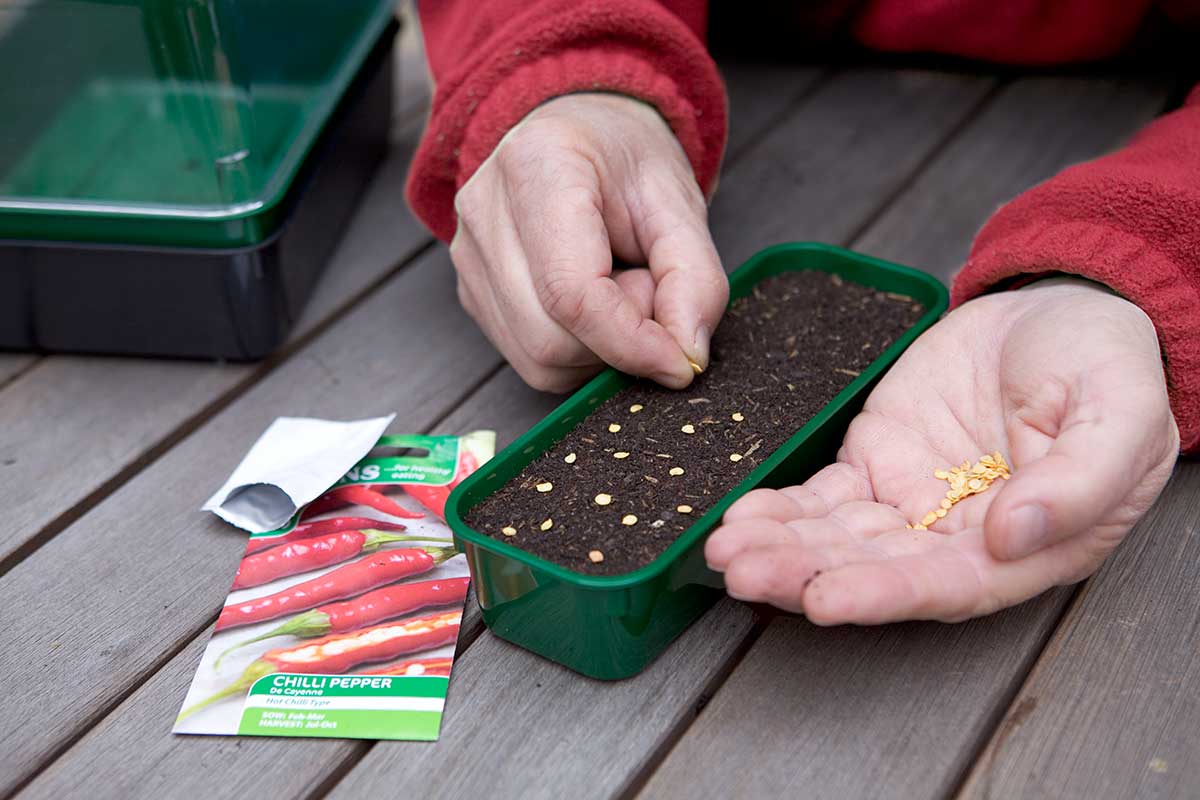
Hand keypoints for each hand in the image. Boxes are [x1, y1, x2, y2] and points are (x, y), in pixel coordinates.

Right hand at [450, 93, 726, 391]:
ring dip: (599, 349)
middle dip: (618, 340)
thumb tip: (685, 357)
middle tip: (649, 288)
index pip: (571, 292)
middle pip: (549, 337)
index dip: (631, 342)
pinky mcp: (471, 292)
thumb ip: (694, 278)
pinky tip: (595, 304)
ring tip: (620, 286)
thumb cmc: (627, 161)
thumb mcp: (680, 203)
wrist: (578, 133)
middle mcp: (485, 211)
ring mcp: (468, 256)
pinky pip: (531, 359)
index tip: (681, 361)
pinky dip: (578, 351)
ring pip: (538, 360)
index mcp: (537, 166)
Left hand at [705, 279, 1179, 623]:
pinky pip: (821, 496)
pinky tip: (739, 515)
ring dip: (779, 546)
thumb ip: (1081, 481)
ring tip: (723, 549)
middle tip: (743, 572)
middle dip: (804, 574)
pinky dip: (779, 507)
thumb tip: (1015, 538)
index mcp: (1027, 546)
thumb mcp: (1120, 414)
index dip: (883, 595)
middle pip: (874, 570)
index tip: (822, 599)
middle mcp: (959, 539)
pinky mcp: (875, 463)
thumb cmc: (1107, 366)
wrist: (1062, 311)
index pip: (947, 585)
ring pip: (836, 538)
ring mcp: (912, 502)